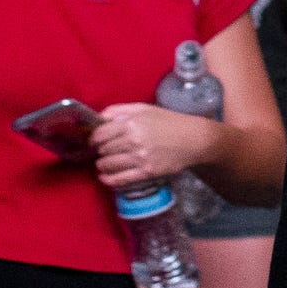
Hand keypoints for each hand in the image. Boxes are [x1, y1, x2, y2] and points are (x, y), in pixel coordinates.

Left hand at [92, 103, 220, 190]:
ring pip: (109, 164)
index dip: (93, 138)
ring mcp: (139, 158)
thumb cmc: (168, 121)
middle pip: (104, 149)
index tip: (93, 140)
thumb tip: (98, 117)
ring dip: (102, 165)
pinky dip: (109, 180)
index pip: (101, 134)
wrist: (193, 139)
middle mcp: (133, 141)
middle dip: (100, 150)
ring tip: (102, 163)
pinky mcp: (146, 172)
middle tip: (101, 151)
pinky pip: (121, 179)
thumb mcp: (143, 108)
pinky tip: (104, 178)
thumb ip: (119, 110)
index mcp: (131, 123)